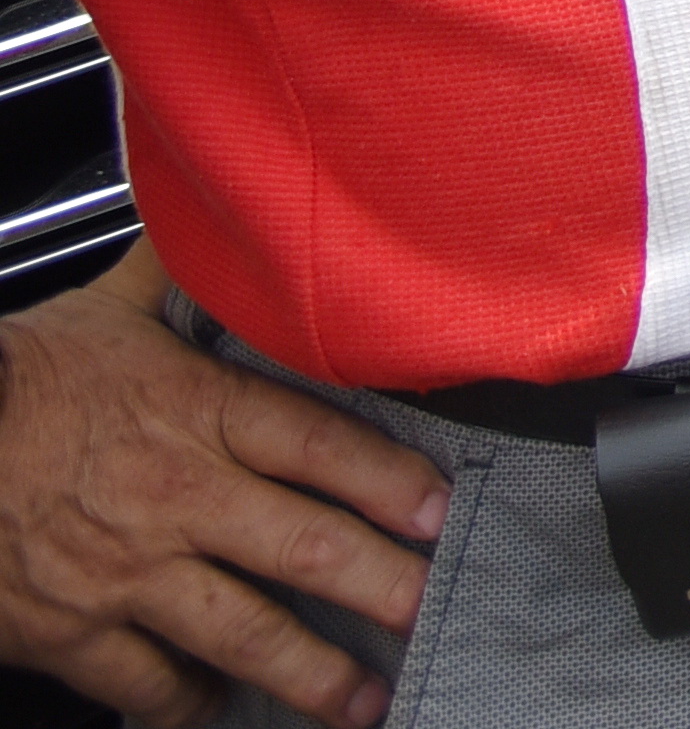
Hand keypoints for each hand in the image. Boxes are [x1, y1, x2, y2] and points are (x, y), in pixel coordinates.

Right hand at [0, 252, 444, 725]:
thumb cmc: (15, 382)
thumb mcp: (104, 313)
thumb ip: (181, 275)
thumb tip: (239, 217)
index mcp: (194, 412)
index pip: (319, 445)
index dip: (389, 481)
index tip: (439, 512)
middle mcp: (175, 496)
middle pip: (302, 547)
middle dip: (380, 586)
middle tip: (430, 610)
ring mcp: (125, 571)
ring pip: (239, 629)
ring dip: (309, 670)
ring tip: (361, 698)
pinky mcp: (71, 632)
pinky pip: (147, 681)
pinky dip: (189, 703)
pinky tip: (221, 706)